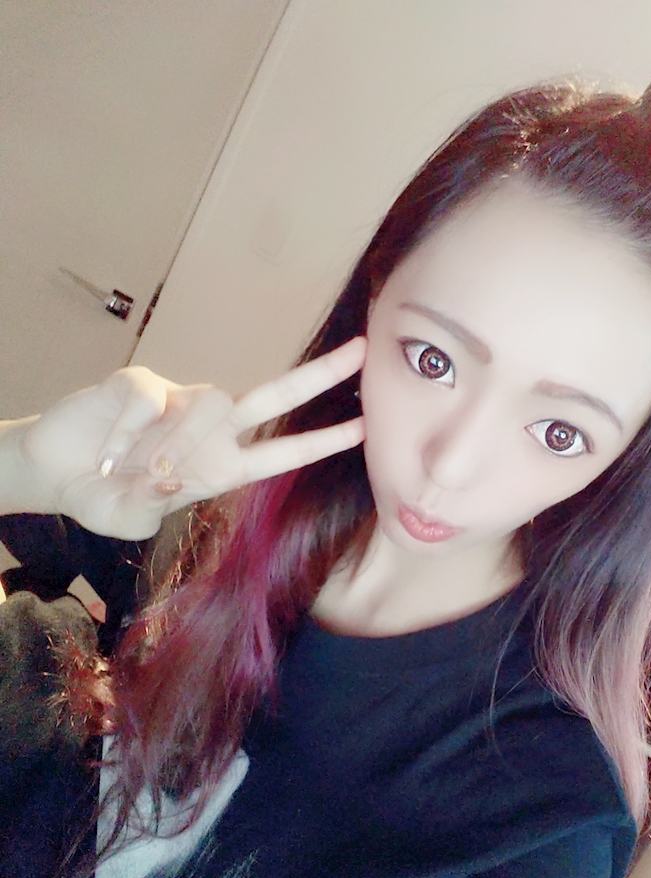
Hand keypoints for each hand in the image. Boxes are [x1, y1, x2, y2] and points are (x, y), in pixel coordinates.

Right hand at [13, 338, 365, 539]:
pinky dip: (128, 434)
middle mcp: (209, 431)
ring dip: (183, 441)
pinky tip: (108, 456)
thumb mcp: (133, 520)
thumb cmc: (104, 498)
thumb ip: (154, 507)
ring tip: (145, 473)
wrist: (53, 474)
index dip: (323, 439)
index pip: (283, 450)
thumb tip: (170, 479)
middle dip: (318, 376)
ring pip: (211, 402)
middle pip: (274, 396)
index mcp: (221, 467)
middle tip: (361, 351)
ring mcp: (176, 403)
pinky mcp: (140, 385)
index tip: (364, 425)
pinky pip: (149, 401)